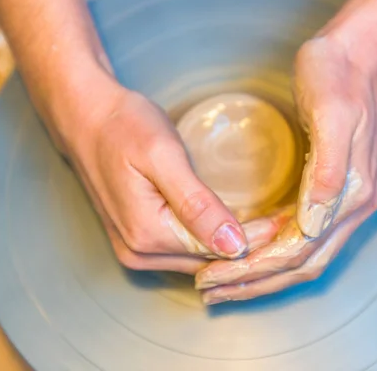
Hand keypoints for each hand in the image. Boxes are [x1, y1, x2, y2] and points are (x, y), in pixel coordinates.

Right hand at [59, 81, 285, 274]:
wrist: (85, 116)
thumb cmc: (123, 126)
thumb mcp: (163, 156)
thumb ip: (196, 204)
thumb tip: (232, 246)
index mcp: (146, 235)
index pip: (217, 250)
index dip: (257, 238)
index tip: (291, 224)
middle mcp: (138, 254)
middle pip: (209, 261)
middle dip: (249, 246)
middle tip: (288, 225)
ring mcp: (135, 251)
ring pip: (198, 259)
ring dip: (232, 246)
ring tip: (270, 226)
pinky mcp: (137, 241)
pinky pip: (184, 250)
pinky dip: (212, 241)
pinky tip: (234, 227)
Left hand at [195, 34, 376, 302]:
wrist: (356, 52)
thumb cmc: (337, 76)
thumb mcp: (331, 113)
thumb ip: (328, 172)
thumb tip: (313, 224)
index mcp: (354, 193)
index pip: (300, 250)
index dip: (256, 268)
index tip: (214, 275)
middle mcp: (354, 206)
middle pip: (300, 264)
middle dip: (253, 281)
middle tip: (209, 289)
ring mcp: (345, 201)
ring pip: (301, 257)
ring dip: (261, 274)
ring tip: (220, 282)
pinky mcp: (332, 191)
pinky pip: (301, 236)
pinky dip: (272, 252)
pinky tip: (246, 253)